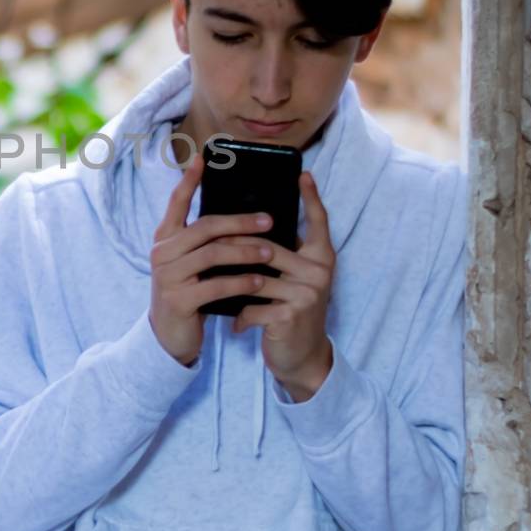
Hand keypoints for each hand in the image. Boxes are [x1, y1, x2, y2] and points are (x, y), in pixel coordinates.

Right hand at [149, 151, 276, 365]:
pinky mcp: (179, 300)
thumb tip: (244, 218)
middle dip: (240, 222)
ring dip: (246, 252)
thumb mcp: (191, 264)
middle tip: (269, 220)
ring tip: (271, 253)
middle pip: (205, 227)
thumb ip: (205, 242)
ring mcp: (168, 276)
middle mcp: (163, 252)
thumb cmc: (188, 293)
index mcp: (165, 238)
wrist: (169, 336)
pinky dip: (240, 282)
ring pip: (212, 254)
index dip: (189, 181)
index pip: (176, 202)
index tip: (203, 159)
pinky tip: (259, 282)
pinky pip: (215, 285)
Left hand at [232, 172, 334, 400]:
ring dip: (230, 282)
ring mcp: (307, 293)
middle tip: (209, 242)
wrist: (301, 358)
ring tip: (210, 282)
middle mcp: (319, 271)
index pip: (318, 221)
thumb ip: (280, 255)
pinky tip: (232, 323)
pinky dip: (239, 315)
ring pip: (255, 275)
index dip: (311, 197)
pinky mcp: (291, 315)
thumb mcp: (290, 280)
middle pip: (268, 246)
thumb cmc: (288, 311)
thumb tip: (246, 225)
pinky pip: (253, 305)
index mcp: (321, 257)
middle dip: (235, 245)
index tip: (302, 173)